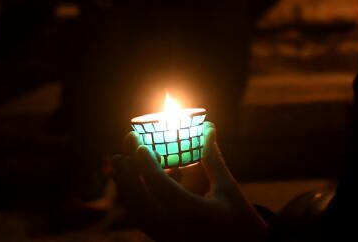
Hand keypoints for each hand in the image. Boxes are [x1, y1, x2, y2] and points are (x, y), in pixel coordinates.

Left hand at [111, 124, 268, 241]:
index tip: (139, 146)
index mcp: (194, 214)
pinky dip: (139, 199)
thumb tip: (207, 127)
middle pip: (141, 204)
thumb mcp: (228, 187)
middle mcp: (177, 229)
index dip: (148, 167)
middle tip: (118, 154)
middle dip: (126, 177)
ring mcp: (168, 237)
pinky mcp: (165, 239)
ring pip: (138, 214)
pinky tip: (149, 179)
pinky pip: (145, 219)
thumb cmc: (239, 217)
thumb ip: (212, 158)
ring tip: (122, 165)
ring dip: (127, 189)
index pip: (162, 189)